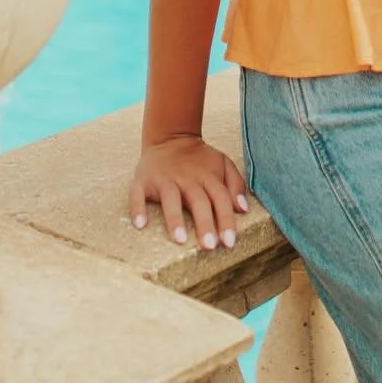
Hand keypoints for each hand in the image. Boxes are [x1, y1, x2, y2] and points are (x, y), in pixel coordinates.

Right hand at [130, 134, 248, 250]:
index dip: (226, 220)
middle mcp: (187, 178)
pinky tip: (140, 224)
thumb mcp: (223, 164)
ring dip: (175, 218)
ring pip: (170, 198)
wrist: (170, 136)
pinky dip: (137, 208)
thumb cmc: (199, 159)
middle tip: (209, 246)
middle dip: (205, 223)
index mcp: (208, 176)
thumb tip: (243, 209)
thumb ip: (236, 184)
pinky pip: (137, 194)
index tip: (229, 243)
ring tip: (180, 239)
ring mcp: (164, 179)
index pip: (220, 198)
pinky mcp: (143, 180)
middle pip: (198, 201)